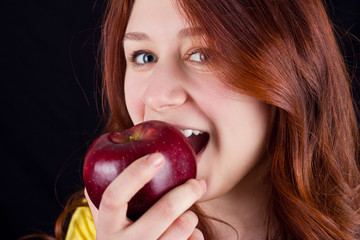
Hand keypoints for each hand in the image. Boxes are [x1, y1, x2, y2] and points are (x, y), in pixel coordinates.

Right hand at [84, 152, 205, 239]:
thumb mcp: (109, 223)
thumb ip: (111, 197)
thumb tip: (120, 148)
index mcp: (106, 228)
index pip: (114, 196)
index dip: (135, 173)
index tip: (159, 156)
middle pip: (164, 211)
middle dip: (187, 191)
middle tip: (198, 183)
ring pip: (182, 227)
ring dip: (190, 216)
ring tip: (188, 214)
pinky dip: (195, 235)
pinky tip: (190, 234)